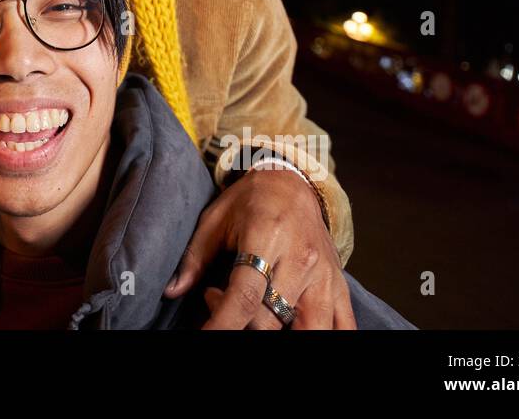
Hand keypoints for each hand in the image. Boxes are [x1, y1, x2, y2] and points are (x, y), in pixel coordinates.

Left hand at [166, 166, 356, 329]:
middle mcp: (301, 260)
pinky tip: (293, 330)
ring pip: (310, 329)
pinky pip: (345, 327)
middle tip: (217, 297)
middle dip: (237, 322)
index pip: (246, 295)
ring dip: (278, 333)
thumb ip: (194, 258)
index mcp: (268, 237)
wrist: (292, 182)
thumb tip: (172, 290)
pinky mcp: (340, 287)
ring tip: (252, 314)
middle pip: (272, 317)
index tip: (205, 334)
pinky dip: (324, 337)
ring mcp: (325, 277)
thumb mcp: (215, 220)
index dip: (222, 322)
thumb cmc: (250, 201)